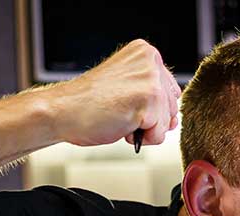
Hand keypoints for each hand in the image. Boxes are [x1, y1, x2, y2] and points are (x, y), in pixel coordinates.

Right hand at [42, 39, 180, 147]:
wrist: (62, 111)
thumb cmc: (88, 103)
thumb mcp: (126, 87)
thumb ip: (154, 96)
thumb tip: (176, 119)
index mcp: (146, 53)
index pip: (170, 91)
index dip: (151, 108)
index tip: (126, 103)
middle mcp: (151, 61)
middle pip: (172, 107)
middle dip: (149, 119)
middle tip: (120, 111)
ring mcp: (150, 79)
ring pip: (167, 122)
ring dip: (144, 129)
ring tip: (120, 118)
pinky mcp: (148, 99)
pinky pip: (159, 134)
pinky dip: (141, 138)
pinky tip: (121, 125)